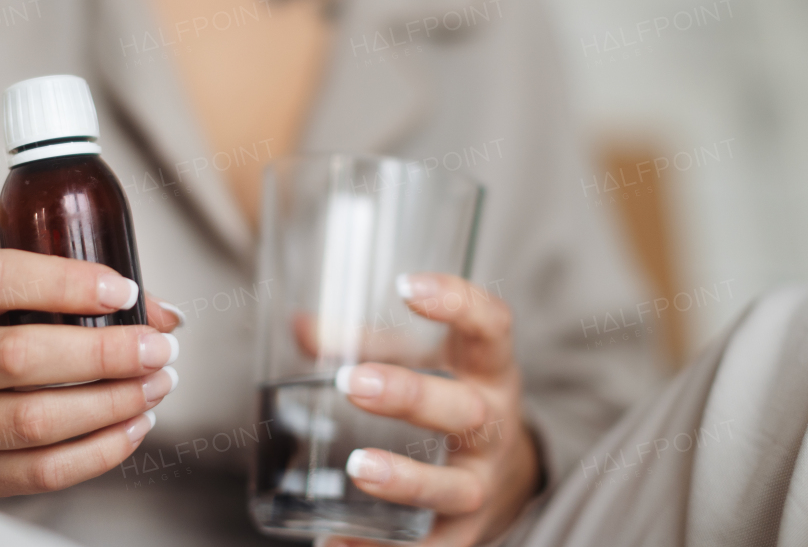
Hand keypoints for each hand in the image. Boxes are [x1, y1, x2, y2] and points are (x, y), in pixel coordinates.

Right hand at [0, 249, 179, 499]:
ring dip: (112, 402)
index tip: (122, 291)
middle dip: (104, 352)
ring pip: (34, 419)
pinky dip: (101, 449)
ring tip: (158, 384)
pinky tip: (135, 424)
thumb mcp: (0, 307)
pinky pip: (43, 469)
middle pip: (19, 356)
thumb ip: (75, 297)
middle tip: (159, 348)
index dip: (64, 283)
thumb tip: (165, 316)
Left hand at [326, 274, 540, 546]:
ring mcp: (482, 481)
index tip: (408, 285)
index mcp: (487, 368)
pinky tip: (337, 545)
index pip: (491, 326)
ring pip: (455, 486)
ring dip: (407, 480)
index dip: (458, 302)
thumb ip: (363, 341)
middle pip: (467, 409)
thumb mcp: (420, 358)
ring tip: (358, 470)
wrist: (507, 473)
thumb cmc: (451, 394)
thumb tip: (300, 326)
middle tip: (353, 385)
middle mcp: (494, 423)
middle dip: (412, 397)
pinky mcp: (466, 532)